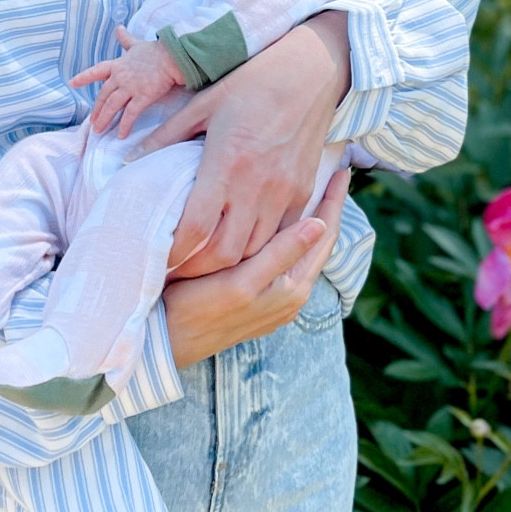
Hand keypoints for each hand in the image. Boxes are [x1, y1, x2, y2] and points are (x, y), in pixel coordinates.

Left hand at [71, 29, 185, 136]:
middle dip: (96, 110)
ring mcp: (130, 87)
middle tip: (93, 123)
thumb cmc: (156, 51)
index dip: (83, 78)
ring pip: (112, 106)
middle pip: (103, 96)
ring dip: (105, 119)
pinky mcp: (143, 96)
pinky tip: (121, 135)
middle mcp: (120, 77)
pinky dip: (124, 125)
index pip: (96, 71)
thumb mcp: (137, 44)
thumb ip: (126, 39)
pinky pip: (130, 114)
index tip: (72, 83)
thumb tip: (119, 28)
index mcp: (118, 65)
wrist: (172, 56)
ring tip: (100, 131)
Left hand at [141, 12, 350, 276]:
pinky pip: (281, 235)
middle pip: (225, 253)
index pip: (195, 228)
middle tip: (177, 270)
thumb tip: (129, 160)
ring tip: (204, 263)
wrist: (311, 70)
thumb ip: (166, 136)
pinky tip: (240, 244)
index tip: (157, 258)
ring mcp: (284, 191)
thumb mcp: (202, 104)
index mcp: (225, 162)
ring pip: (255, 251)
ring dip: (229, 263)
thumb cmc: (250, 82)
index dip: (174, 252)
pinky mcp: (302, 191)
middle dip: (198, 270)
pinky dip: (259, 247)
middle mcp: (256, 184)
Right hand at [164, 172, 348, 367]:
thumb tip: (319, 224)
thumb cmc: (200, 311)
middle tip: (330, 176)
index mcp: (293, 288)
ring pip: (299, 251)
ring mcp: (276, 299)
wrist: (168, 340)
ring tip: (310, 193)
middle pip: (316, 243)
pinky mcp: (259, 299)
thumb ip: (281, 255)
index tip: (342, 171)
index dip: (334, 202)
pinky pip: (282, 261)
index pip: (324, 237)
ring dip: (307, 222)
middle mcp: (291, 296)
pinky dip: (287, 237)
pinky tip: (277, 224)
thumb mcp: (242, 282)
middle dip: (325, 210)